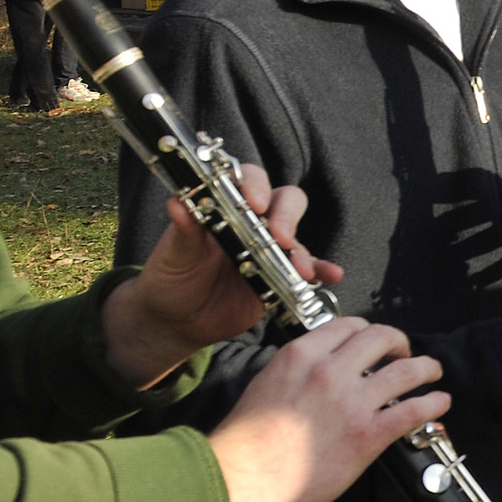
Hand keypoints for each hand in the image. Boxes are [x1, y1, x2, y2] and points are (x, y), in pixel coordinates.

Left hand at [104, 166, 338, 389]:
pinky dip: (322, 271)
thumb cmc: (171, 278)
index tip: (253, 203)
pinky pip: (307, 270)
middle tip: (280, 236)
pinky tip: (330, 275)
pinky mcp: (280, 277)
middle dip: (287, 215)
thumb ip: (182, 231)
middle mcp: (252, 222)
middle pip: (284, 201)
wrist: (177, 321)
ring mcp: (269, 250)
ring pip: (296, 237)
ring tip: (300, 269)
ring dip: (302, 250)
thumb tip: (177, 203)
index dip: (255, 185)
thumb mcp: (173, 255)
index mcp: (225, 206)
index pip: (247, 180)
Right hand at [207, 317, 448, 501]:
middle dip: (398, 342)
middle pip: (381, 338)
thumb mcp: (266, 385)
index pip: (347, 326)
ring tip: (433, 372)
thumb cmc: (245, 442)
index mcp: (302, 355)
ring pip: (406, 371)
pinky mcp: (368, 434)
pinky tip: (439, 403)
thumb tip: (313, 376)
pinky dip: (433, 404)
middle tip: (403, 353)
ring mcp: (352, 401)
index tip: (373, 341)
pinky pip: (413, 411)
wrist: (241, 477)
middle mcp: (330, 371)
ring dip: (426, 368)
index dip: (367, 332)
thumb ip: (295, 373)